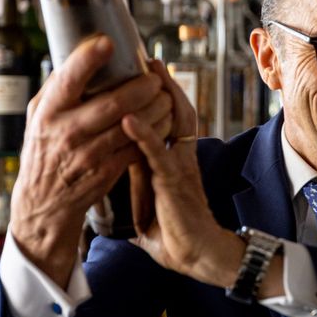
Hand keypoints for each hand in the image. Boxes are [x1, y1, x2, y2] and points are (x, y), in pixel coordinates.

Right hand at [10, 35, 171, 286]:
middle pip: (113, 103)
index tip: (108, 43)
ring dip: (156, 109)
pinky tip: (165, 122)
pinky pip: (137, 147)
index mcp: (48, 112)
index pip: (68, 80)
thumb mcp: (38, 118)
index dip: (88, 59)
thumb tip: (80, 55)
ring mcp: (88, 154)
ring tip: (167, 97)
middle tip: (156, 78)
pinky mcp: (105, 172)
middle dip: (142, 87)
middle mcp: (67, 132)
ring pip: (132, 126)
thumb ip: (57, 90)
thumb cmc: (43, 151)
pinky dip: (154, 133)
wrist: (42, 204)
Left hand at [124, 64, 241, 287]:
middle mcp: (180, 159)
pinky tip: (128, 118)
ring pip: (172, 123)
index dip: (162, 98)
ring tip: (146, 70)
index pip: (172, 122)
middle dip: (164, 84)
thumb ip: (136, 194)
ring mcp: (178, 168)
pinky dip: (142, 135)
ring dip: (158, 96)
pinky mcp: (173, 183)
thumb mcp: (150, 209)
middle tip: (149, 59)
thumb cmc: (179, 238)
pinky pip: (157, 154)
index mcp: (175, 163)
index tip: (147, 77)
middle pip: (177, 112)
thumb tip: (115, 192)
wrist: (202, 258)